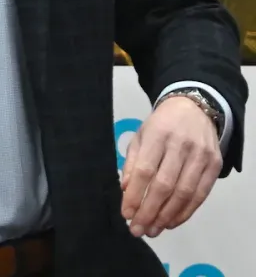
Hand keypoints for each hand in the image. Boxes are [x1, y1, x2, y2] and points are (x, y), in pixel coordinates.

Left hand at [120, 96, 222, 236]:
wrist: (194, 109)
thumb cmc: (161, 125)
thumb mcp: (140, 136)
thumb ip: (131, 162)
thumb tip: (125, 189)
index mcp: (157, 136)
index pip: (144, 171)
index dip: (135, 195)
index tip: (126, 214)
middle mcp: (180, 146)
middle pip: (165, 185)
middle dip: (149, 211)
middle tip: (138, 230)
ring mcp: (201, 156)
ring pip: (184, 193)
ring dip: (167, 216)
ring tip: (153, 230)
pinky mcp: (215, 165)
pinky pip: (201, 194)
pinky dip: (186, 211)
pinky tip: (171, 222)